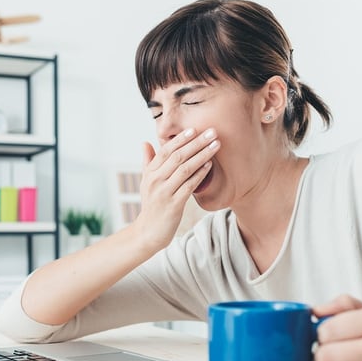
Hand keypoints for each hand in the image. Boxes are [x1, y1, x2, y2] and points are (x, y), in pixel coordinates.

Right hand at [133, 128, 217, 249]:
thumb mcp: (146, 182)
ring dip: (202, 155)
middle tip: (211, 132)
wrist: (149, 232)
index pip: (165, 150)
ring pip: (185, 169)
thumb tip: (145, 143)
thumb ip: (148, 162)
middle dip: (196, 143)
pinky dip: (200, 174)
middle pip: (177, 156)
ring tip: (216, 145)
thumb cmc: (152, 204)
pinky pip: (189, 186)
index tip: (195, 129)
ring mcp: (164, 192)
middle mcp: (155, 180)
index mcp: (150, 172)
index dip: (181, 139)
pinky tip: (210, 165)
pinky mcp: (174, 205)